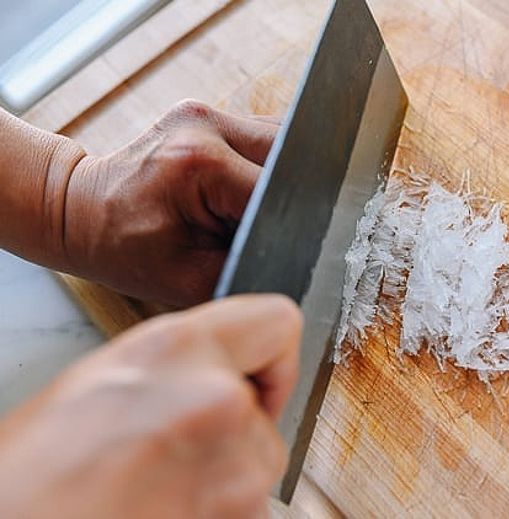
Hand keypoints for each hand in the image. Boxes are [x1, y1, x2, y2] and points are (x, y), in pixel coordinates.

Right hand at [0, 295, 300, 518]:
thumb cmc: (26, 484)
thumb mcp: (96, 384)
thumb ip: (173, 366)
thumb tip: (214, 369)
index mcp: (175, 350)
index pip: (278, 320)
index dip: (269, 356)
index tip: (254, 380)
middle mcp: (216, 400)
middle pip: (264, 410)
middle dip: (231, 431)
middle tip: (169, 450)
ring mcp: (235, 470)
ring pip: (258, 465)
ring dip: (221, 478)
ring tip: (153, 488)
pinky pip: (248, 509)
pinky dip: (216, 513)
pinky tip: (163, 512)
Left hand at [64, 100, 279, 305]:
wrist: (78, 210)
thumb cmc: (123, 248)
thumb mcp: (190, 281)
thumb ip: (247, 269)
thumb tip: (293, 262)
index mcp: (202, 164)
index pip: (282, 191)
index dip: (291, 223)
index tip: (281, 246)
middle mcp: (207, 125)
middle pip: (293, 153)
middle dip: (292, 197)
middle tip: (264, 228)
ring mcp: (208, 113)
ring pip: (283, 139)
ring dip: (283, 176)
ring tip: (247, 208)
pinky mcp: (210, 114)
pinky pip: (263, 136)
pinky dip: (266, 164)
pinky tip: (244, 189)